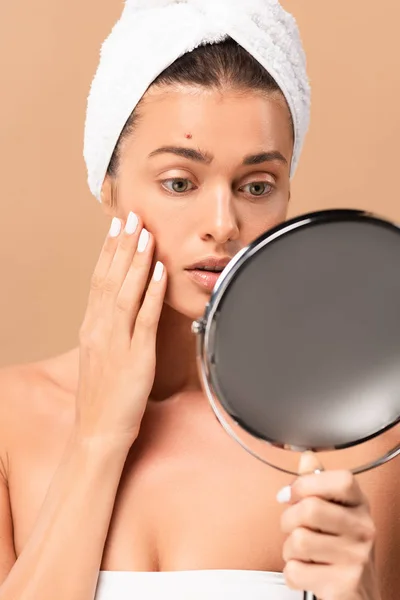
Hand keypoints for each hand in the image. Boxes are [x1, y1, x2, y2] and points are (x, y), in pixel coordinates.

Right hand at [74, 212, 166, 446]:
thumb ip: (109, 331)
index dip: (109, 252)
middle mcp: (100, 330)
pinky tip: (158, 273)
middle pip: (110, 279)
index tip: (117, 228)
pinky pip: (145, 320)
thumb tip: (122, 311)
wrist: (98, 433)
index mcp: (91, 328)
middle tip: (132, 217)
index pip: (99, 280)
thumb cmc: (102, 398)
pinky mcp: (136, 358)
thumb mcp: (100, 358)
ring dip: (136, 262)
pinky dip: (152, 294)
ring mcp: (117, 343)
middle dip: (122, 246)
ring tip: (145, 234)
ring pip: (125, 293)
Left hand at [278, 452, 380, 599]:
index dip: (306, 484)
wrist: (359, 597)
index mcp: (360, 505)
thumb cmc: (343, 552)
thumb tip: (307, 457)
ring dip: (289, 550)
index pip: (339, 479)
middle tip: (293, 528)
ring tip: (303, 554)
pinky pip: (295, 571)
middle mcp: (363, 529)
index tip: (292, 494)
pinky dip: (293, 574)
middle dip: (288, 520)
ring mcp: (356, 557)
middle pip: (310, 509)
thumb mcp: (336, 513)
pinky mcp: (343, 585)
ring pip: (298, 541)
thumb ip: (319, 484)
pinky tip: (308, 573)